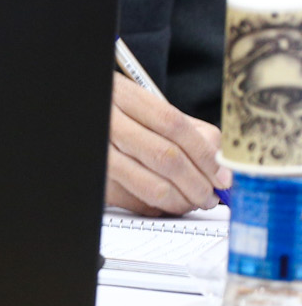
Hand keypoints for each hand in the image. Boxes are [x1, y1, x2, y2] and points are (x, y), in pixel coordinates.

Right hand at [105, 73, 230, 214]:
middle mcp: (107, 122)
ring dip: (183, 201)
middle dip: (198, 184)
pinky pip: (136, 203)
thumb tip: (219, 168)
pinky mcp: (97, 179)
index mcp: (123, 96)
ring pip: (153, 187)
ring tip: (193, 201)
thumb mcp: (150, 109)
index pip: (173, 124)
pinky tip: (165, 200)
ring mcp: (99, 153)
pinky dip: (159, 208)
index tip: (222, 175)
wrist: (83, 122)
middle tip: (211, 195)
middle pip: (166, 157)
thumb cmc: (124, 117)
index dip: (204, 154)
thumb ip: (190, 131)